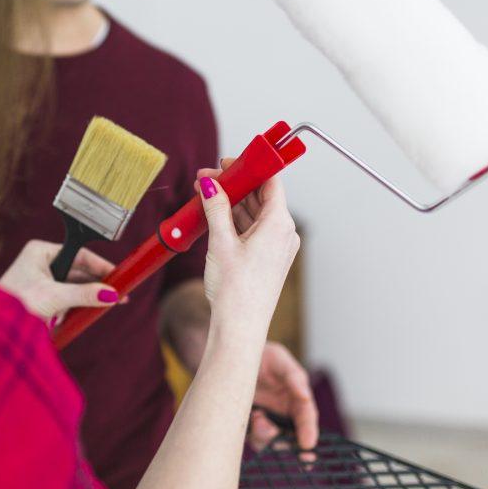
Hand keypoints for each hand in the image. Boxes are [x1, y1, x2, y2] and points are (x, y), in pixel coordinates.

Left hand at [0, 240, 120, 327]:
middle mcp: (40, 263)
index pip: (80, 254)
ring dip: (83, 299)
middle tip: (118, 296)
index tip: (118, 276)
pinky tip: (78, 315)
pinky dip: (72, 308)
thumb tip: (111, 294)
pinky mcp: (40, 297)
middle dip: (94, 286)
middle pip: (78, 272)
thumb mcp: (54, 297)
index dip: (100, 266)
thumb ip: (84, 294)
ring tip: (101, 307)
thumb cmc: (13, 304)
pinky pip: (64, 299)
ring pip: (72, 287)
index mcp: (40, 252)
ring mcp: (40, 280)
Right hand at [195, 163, 299, 341]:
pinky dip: (234, 220)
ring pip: (254, 213)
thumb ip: (216, 207)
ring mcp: (276, 246)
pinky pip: (252, 229)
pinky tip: (214, 217)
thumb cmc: (236, 291)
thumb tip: (209, 183)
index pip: (270, 181)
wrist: (239, 327)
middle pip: (261, 196)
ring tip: (204, 196)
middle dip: (234, 184)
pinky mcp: (266, 258)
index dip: (250, 167)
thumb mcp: (220, 241)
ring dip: (231, 203)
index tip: (229, 161)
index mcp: (279, 224)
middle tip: (207, 178)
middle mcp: (283, 233)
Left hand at [247, 342, 318, 453]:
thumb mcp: (278, 358)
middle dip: (291, 447)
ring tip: (258, 419)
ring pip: (273, 441)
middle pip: (292, 436)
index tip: (307, 444)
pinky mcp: (250, 425)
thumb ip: (293, 376)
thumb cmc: (259, 354)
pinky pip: (255, 439)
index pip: (307, 417)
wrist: (230, 356)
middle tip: (286, 450)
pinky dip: (255, 436)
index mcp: (297, 398)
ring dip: (268, 437)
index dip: (309, 431)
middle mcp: (284, 413)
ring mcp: (267, 420)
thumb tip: (306, 396)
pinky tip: (252, 419)